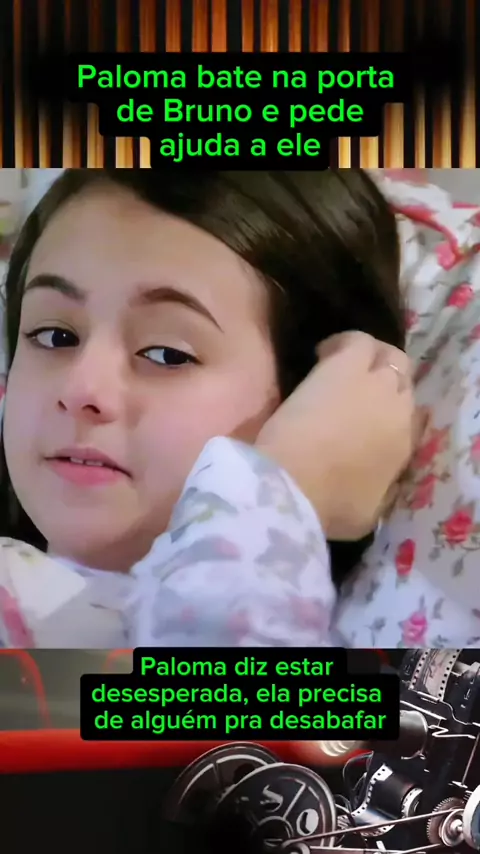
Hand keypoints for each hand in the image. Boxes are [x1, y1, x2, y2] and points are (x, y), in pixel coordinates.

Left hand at [255, 331, 416, 540]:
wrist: (294, 487)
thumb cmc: (326, 508)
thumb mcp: (366, 516)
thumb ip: (381, 495)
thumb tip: (382, 485)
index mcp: (403, 450)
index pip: (411, 422)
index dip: (392, 419)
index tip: (370, 424)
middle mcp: (398, 412)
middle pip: (403, 386)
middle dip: (384, 388)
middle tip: (356, 394)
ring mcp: (375, 386)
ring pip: (390, 358)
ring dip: (371, 360)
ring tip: (342, 366)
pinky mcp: (344, 368)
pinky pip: (358, 341)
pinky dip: (344, 343)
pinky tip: (323, 354)